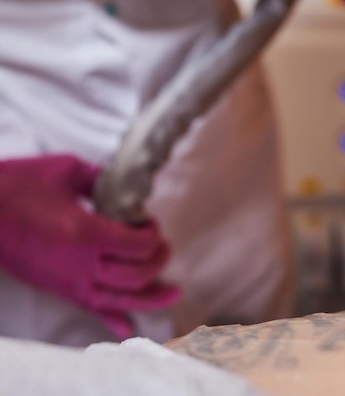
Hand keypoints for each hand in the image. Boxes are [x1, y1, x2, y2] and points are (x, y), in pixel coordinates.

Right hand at [0, 155, 179, 338]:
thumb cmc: (18, 185)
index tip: (148, 222)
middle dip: (158, 260)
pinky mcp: (60, 290)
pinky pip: (93, 311)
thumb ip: (102, 178)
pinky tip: (130, 328)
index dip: (153, 234)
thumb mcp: (66, 170)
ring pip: (122, 299)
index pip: (138, 246)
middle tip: (161, 246)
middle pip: (137, 274)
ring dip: (152, 297)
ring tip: (173, 292)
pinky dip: (114, 322)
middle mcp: (81, 263)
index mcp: (85, 232)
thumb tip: (125, 185)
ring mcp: (70, 281)